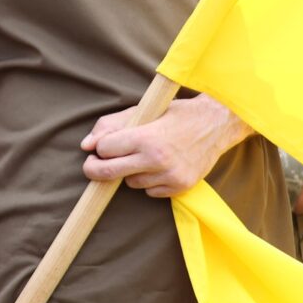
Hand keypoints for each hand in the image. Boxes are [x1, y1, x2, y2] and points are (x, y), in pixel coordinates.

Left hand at [80, 95, 247, 197]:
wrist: (217, 125)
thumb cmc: (177, 114)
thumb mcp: (145, 111)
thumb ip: (112, 125)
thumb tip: (86, 145)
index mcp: (146, 138)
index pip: (105, 149)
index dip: (99, 147)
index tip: (100, 147)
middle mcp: (157, 160)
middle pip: (110, 173)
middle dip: (95, 169)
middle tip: (92, 165)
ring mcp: (170, 176)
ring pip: (130, 183)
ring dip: (130, 173)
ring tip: (144, 156)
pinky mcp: (180, 187)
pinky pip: (150, 192)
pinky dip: (149, 182)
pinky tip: (160, 166)